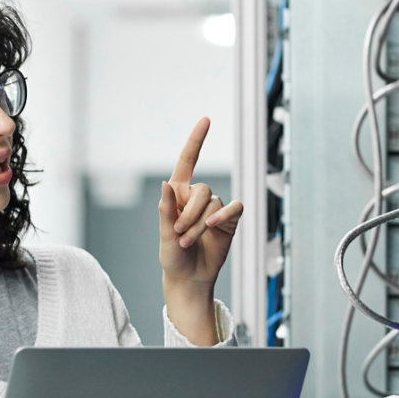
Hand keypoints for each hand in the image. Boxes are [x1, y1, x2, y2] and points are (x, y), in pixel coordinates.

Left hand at [159, 117, 242, 343]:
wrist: (189, 278)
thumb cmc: (172, 257)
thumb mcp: (164, 235)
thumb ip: (165, 210)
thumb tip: (165, 184)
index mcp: (177, 194)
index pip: (187, 162)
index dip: (197, 140)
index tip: (207, 119)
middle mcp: (196, 198)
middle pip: (202, 190)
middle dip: (190, 214)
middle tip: (179, 235)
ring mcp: (214, 209)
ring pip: (214, 203)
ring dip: (200, 224)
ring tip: (189, 243)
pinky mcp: (229, 221)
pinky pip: (234, 209)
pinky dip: (224, 216)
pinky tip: (214, 228)